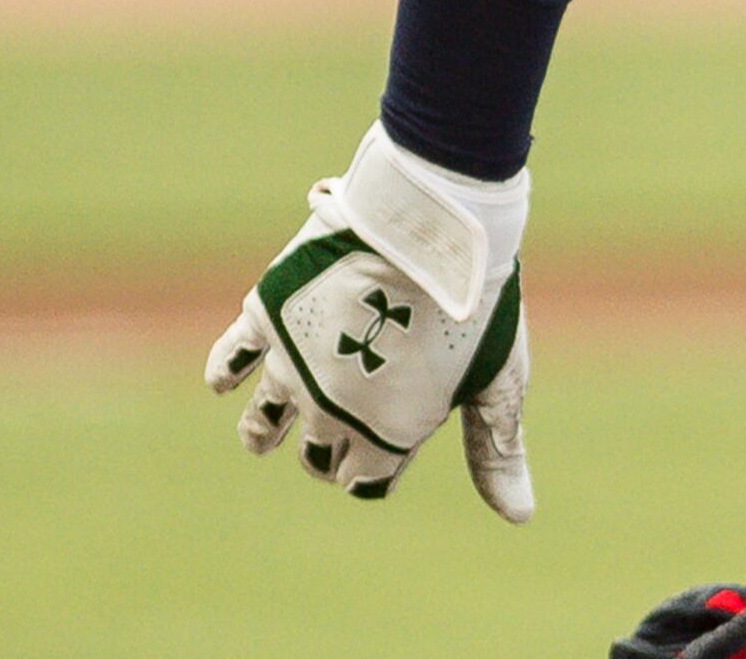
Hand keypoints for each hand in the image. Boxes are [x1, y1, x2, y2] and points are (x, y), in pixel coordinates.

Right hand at [204, 126, 535, 520]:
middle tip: (329, 444)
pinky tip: (225, 380)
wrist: (428, 228)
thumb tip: (520, 518)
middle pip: (317, 453)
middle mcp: (330, 413)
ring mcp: (292, 367)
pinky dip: (226, 371)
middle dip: (325, 453)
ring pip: (264, 420)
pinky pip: (230, 358)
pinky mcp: (265, 319)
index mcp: (387, 435)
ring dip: (263, 431)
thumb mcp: (497, 381)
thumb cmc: (475, 304)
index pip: (366, 480)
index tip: (382, 461)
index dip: (374, 474)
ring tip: (260, 438)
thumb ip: (496, 450)